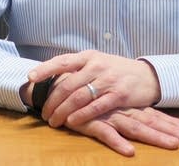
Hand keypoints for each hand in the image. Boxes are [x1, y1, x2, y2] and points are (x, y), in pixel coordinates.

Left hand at [28, 50, 160, 126]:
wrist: (148, 76)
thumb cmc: (118, 71)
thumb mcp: (98, 62)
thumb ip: (79, 68)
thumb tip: (53, 75)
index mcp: (89, 56)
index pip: (62, 61)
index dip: (45, 69)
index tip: (30, 77)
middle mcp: (96, 65)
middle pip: (67, 84)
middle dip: (52, 100)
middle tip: (43, 113)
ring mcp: (108, 79)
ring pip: (78, 96)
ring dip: (63, 110)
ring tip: (54, 121)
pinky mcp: (119, 94)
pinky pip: (96, 106)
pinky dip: (81, 114)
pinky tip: (72, 121)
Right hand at [65, 107, 178, 156]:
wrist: (56, 87)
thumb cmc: (83, 97)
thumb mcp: (106, 104)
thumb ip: (123, 111)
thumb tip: (141, 117)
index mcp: (125, 105)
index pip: (152, 114)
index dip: (171, 123)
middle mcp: (120, 109)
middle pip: (149, 121)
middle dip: (170, 131)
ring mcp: (107, 115)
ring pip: (134, 127)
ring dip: (154, 136)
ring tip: (172, 145)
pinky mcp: (90, 122)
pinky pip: (105, 133)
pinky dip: (117, 142)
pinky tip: (129, 151)